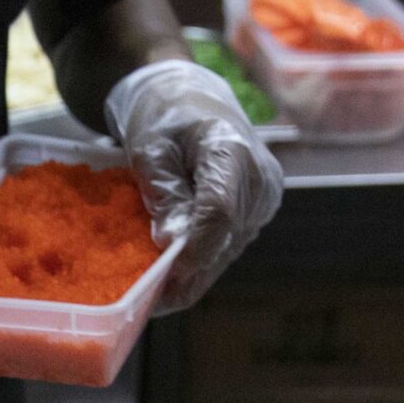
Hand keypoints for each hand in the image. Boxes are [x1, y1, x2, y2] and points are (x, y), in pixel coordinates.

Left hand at [105, 59, 283, 315]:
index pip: (219, 212)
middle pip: (223, 241)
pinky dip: (195, 266)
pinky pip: (224, 249)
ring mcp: (263, 202)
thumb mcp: (150, 148)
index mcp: (232, 152)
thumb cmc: (165, 115)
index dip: (192, 249)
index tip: (160, 276)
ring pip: (224, 254)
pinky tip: (164, 282)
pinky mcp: (256, 215)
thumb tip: (171, 242)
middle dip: (183, 275)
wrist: (194, 99)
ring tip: (147, 295)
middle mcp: (259, 181)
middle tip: (140, 303)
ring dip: (188, 276)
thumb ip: (163, 193)